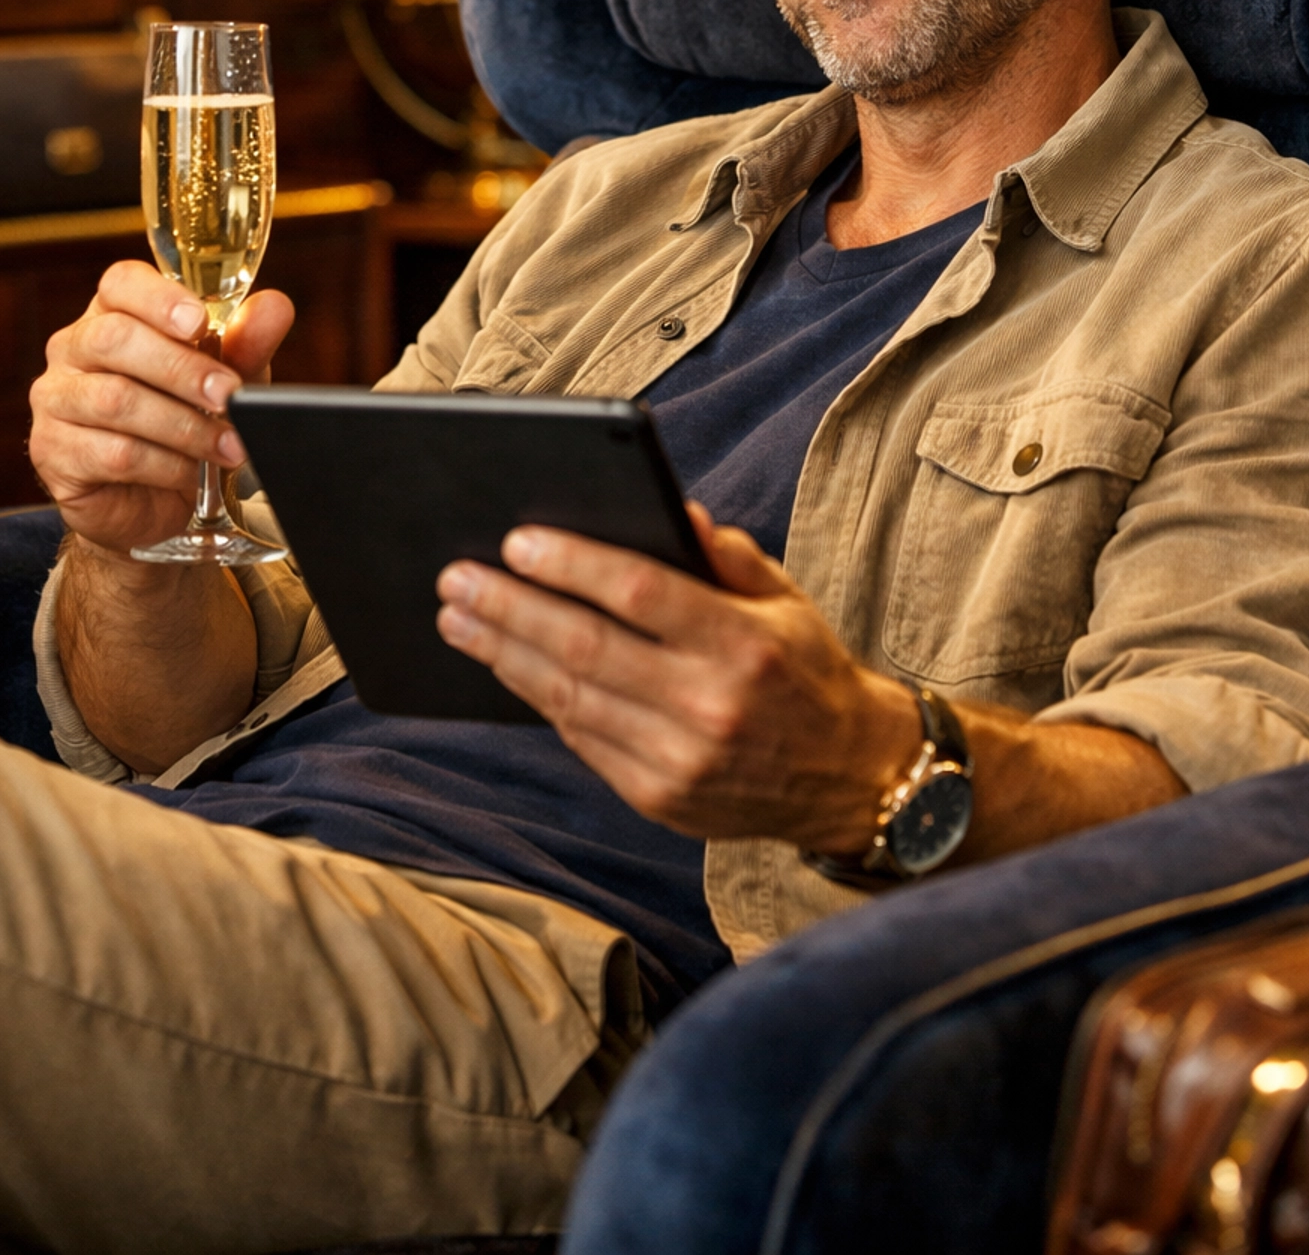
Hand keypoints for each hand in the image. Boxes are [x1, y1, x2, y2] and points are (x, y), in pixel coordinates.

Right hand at [29, 261, 293, 557]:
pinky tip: (192, 473)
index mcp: (114, 313)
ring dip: (183, 425)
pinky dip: (164, 465)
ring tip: (227, 445)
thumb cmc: (186, 419)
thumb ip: (246, 342)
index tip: (199, 322)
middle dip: (181, 368)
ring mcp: (56, 399)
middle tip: (228, 395)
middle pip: (114, 338)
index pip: (121, 283)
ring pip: (115, 400)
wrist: (154, 501)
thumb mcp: (226, 377)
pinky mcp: (54, 452)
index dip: (159, 297)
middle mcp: (74, 348)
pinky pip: (112, 453)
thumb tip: (274, 306)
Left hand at [435, 505, 920, 852]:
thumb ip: (726, 555)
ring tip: (458, 618)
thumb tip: (670, 510)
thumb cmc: (807, 670)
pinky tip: (507, 664)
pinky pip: (581, 739)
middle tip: (456, 577)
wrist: (851, 779)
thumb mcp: (784, 599)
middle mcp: (709, 706)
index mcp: (743, 644)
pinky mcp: (659, 799)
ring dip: (504, 654)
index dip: (571, 565)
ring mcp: (679, 761)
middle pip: (585, 647)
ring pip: (569, 698)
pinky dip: (539, 697)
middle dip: (510, 608)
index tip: (516, 540)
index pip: (639, 593)